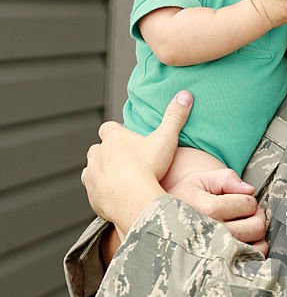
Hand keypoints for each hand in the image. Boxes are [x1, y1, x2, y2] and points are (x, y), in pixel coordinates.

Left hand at [82, 91, 192, 233]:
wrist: (135, 201)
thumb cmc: (149, 169)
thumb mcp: (166, 139)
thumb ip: (175, 116)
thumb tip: (185, 95)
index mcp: (114, 138)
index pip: (108, 128)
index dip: (116, 131)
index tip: (126, 137)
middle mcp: (98, 155)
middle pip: (97, 149)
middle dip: (107, 153)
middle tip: (125, 160)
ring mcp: (92, 176)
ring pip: (91, 170)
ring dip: (101, 172)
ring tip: (117, 179)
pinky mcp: (92, 196)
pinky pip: (94, 192)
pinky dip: (102, 193)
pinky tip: (116, 197)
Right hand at [168, 168, 267, 254]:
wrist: (163, 223)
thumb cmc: (186, 198)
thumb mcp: (200, 180)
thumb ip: (226, 178)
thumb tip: (249, 190)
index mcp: (205, 211)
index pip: (247, 203)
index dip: (247, 199)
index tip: (234, 199)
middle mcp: (211, 235)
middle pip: (255, 226)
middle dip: (256, 215)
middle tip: (244, 212)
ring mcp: (216, 255)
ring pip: (257, 245)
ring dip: (256, 233)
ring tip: (241, 225)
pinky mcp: (220, 267)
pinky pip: (250, 261)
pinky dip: (254, 250)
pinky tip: (241, 241)